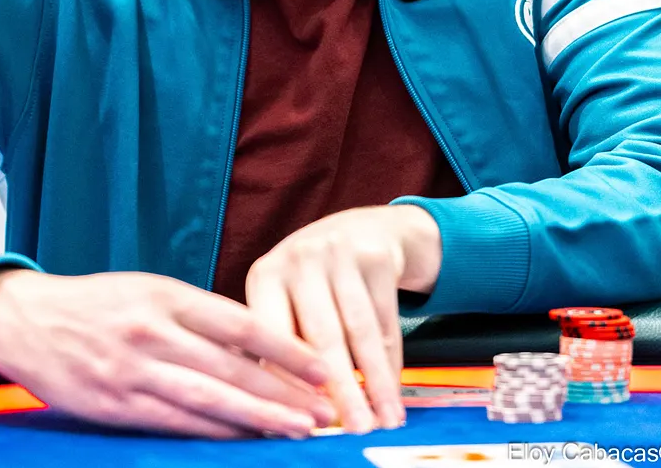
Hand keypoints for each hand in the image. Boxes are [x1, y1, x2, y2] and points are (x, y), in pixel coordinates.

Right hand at [0, 268, 333, 438]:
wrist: (26, 320)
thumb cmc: (97, 304)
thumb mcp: (149, 291)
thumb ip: (198, 316)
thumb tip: (256, 348)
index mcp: (167, 296)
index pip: (241, 323)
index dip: (286, 348)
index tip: (320, 366)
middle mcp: (154, 331)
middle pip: (233, 366)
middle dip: (284, 393)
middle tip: (325, 410)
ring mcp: (134, 370)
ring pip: (209, 399)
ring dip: (259, 418)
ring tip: (298, 429)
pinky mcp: (116, 403)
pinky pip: (175, 422)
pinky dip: (213, 434)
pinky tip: (243, 441)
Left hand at [244, 205, 442, 433]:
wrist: (362, 229)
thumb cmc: (313, 282)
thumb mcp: (285, 299)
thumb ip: (281, 347)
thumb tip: (280, 411)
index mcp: (265, 275)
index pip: (274, 335)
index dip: (288, 379)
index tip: (303, 420)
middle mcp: (299, 258)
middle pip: (322, 335)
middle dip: (342, 389)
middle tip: (356, 430)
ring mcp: (340, 252)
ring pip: (361, 330)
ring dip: (376, 382)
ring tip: (386, 420)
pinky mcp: (376, 255)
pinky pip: (387, 319)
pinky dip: (392, 361)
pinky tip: (395, 391)